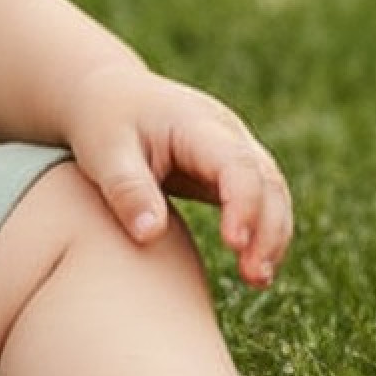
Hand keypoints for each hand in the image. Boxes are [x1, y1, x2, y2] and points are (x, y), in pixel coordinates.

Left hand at [63, 65, 292, 286]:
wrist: (106, 96)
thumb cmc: (103, 123)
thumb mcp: (105, 151)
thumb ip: (128, 190)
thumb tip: (150, 237)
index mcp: (195, 123)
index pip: (236, 163)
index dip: (243, 203)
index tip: (233, 243)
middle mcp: (226, 134)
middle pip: (266, 179)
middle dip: (267, 228)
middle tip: (253, 276)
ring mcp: (233, 151)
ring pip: (272, 192)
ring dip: (272, 236)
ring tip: (256, 280)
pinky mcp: (229, 171)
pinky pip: (261, 201)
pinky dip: (263, 233)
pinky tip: (253, 271)